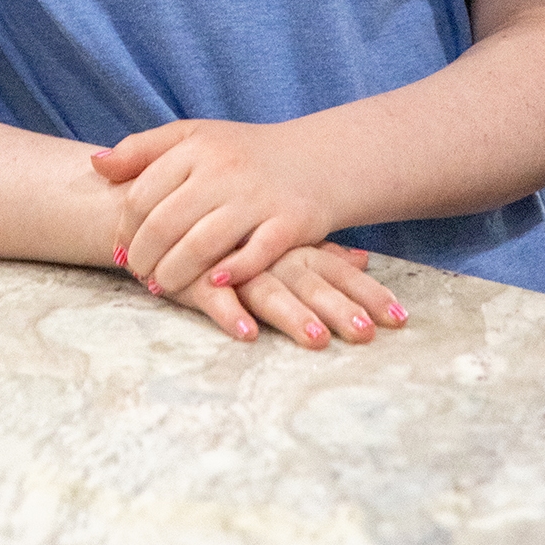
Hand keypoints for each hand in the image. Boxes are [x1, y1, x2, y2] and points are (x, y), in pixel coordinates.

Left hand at [95, 118, 335, 294]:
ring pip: (203, 244)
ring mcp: (258, 198)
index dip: (125, 229)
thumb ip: (142, 149)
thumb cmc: (243, 153)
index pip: (142, 196)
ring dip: (175, 273)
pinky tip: (210, 284)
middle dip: (144, 257)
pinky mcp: (292, 223)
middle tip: (136, 275)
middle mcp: (224, 171)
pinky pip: (256, 255)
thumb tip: (96, 165)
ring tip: (161, 287)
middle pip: (166, 224)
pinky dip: (230, 273)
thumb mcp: (192, 136)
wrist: (318, 159)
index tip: (119, 250)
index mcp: (194, 148)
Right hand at [156, 241, 407, 347]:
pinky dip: (228, 313)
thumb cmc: (215, 220)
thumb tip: (362, 255)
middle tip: (367, 335)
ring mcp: (227, 263)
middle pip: (308, 283)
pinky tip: (245, 333)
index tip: (400, 318)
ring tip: (316, 341)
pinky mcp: (190, 275)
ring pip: (265, 291)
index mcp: (285, 242)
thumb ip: (314, 244)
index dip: (366, 291)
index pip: (334, 268)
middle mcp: (263, 254)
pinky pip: (211, 296)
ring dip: (291, 316)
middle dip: (338, 309)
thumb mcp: (268, 229)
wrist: (144, 203)